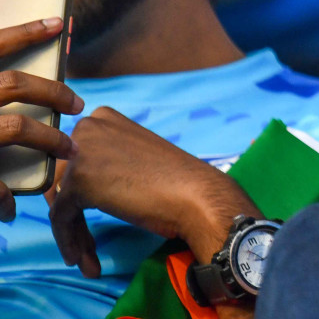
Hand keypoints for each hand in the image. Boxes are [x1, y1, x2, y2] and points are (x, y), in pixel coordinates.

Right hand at [0, 17, 81, 221]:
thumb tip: (6, 84)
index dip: (24, 32)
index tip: (58, 23)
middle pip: (14, 84)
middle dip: (53, 92)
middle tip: (77, 105)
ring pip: (14, 127)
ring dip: (49, 139)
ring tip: (68, 152)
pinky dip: (3, 197)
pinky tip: (10, 208)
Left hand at [47, 106, 258, 276]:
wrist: (196, 196)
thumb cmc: (176, 181)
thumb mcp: (134, 158)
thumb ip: (107, 161)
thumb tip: (81, 187)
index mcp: (104, 118)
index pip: (72, 157)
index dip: (78, 192)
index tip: (91, 217)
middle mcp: (88, 127)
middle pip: (61, 178)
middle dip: (72, 214)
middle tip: (87, 244)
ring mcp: (81, 152)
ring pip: (59, 200)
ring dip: (73, 234)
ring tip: (89, 258)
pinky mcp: (78, 179)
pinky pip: (61, 218)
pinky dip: (70, 242)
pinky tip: (85, 261)